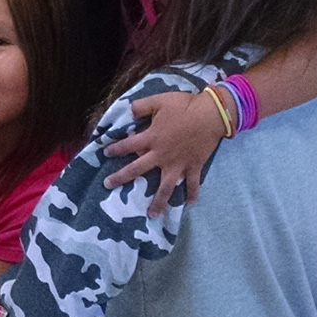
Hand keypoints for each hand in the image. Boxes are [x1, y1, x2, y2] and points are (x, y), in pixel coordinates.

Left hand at [103, 89, 223, 213]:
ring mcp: (178, 164)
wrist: (212, 114)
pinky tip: (190, 203)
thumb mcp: (159, 101)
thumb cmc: (184, 106)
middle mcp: (161, 155)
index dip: (115, 148)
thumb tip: (129, 112)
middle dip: (121, 178)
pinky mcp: (193, 166)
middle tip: (108, 185)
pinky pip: (192, 183)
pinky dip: (192, 193)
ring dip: (158, 202)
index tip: (105, 152)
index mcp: (152, 138)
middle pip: (138, 169)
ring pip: (165, 187)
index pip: (128, 145)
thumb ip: (141, 106)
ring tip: (151, 215)